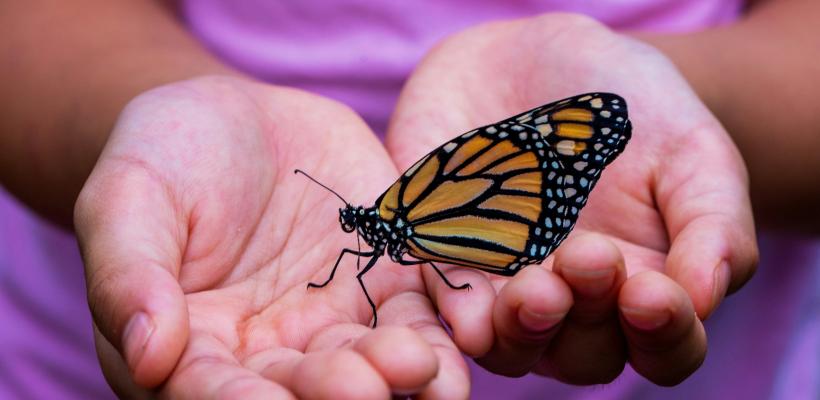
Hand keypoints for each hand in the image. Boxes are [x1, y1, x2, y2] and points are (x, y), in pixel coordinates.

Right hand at [75, 76, 468, 398]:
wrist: (238, 117)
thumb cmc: (164, 157)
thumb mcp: (128, 199)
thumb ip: (129, 274)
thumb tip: (146, 355)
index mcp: (194, 347)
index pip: (211, 390)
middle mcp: (270, 351)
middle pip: (303, 387)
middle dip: (336, 392)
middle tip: (365, 388)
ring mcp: (334, 320)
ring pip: (369, 360)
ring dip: (399, 372)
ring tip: (423, 365)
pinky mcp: (386, 282)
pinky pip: (418, 312)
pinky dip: (441, 327)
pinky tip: (463, 337)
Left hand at [386, 14, 757, 384]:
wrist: (539, 59)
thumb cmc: (634, 111)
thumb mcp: (693, 152)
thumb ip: (713, 224)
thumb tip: (704, 298)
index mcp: (643, 289)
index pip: (665, 348)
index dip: (664, 335)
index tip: (652, 293)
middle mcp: (573, 304)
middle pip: (583, 356)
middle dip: (587, 318)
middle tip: (587, 256)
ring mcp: (505, 288)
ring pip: (510, 345)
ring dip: (521, 329)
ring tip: (533, 289)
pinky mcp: (444, 260)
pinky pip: (442, 302)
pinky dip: (455, 311)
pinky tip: (468, 310)